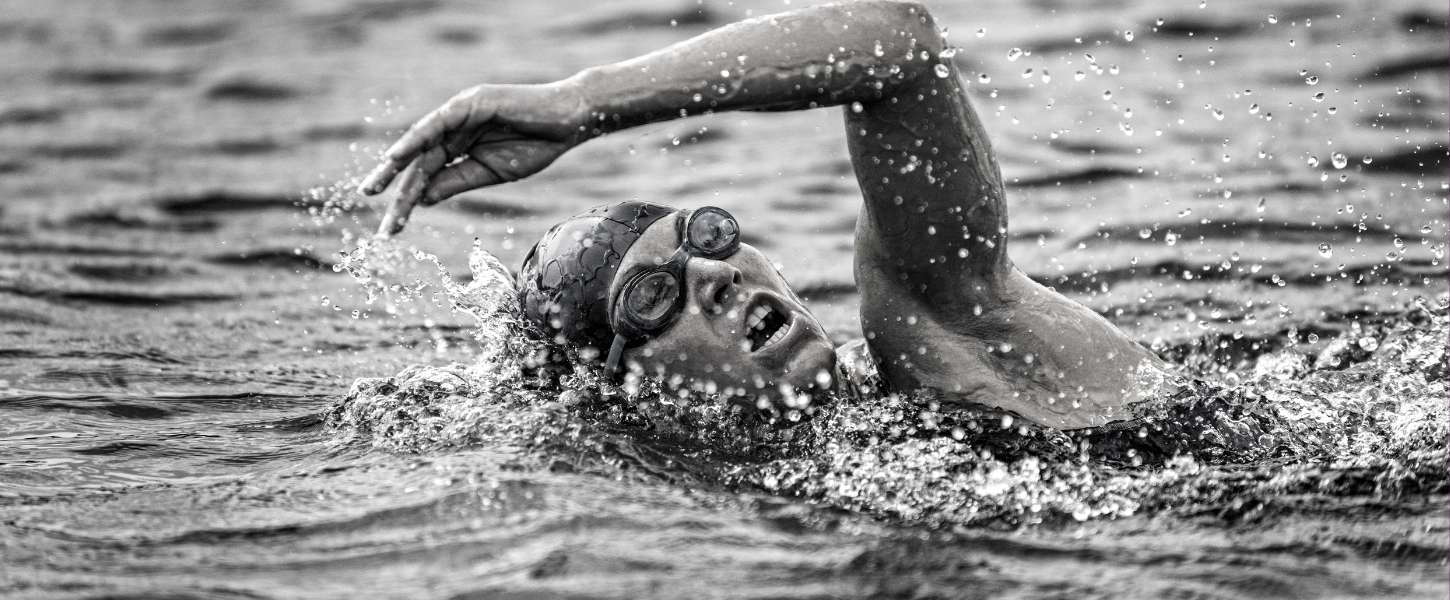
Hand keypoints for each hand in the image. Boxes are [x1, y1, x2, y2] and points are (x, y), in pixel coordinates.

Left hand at [358, 81, 587, 235]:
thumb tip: (422, 200)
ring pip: (420, 142)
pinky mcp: (470, 103)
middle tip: (370, 208)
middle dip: (393, 186)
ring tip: (374, 188)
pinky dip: (415, 140)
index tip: (392, 228)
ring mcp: (460, 113)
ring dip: (394, 165)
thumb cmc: (536, 145)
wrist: (568, 122)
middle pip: (416, 160)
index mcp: (458, 145)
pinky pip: (435, 124)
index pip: (426, 175)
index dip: (407, 200)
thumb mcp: (490, 173)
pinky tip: (396, 157)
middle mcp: (453, 128)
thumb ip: (456, 182)